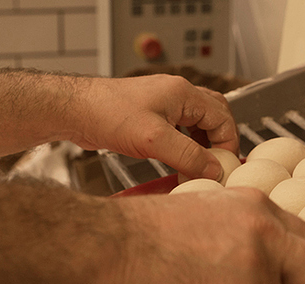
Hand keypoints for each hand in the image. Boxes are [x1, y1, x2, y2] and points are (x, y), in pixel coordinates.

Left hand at [71, 75, 238, 179]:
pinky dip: (187, 143)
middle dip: (219, 141)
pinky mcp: (151, 114)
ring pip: (198, 121)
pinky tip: (180, 159)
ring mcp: (164, 103)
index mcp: (184, 93)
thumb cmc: (108, 114)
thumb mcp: (155, 140)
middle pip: (215, 115)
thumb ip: (189, 156)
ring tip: (200, 165)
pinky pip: (180, 127)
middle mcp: (177, 94)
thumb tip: (214, 169)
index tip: (223, 166)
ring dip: (203, 143)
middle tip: (217, 165)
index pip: (223, 117)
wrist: (76, 111)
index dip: (227, 143)